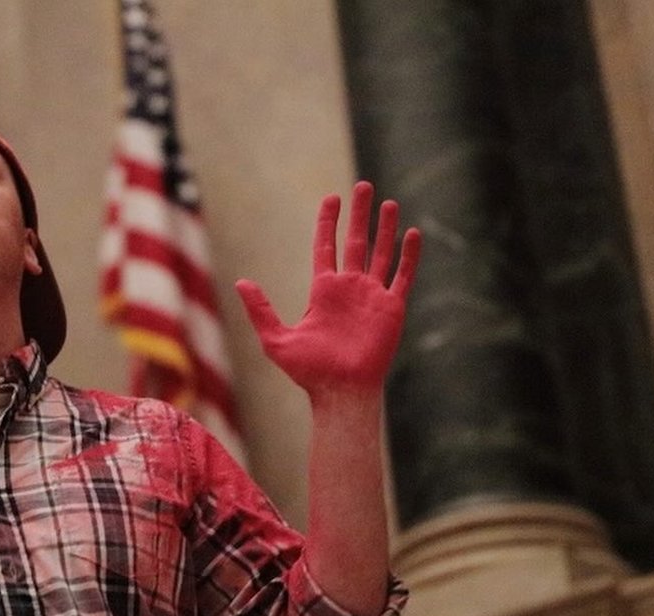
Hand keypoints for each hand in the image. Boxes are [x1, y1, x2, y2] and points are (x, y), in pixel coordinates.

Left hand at [236, 181, 419, 400]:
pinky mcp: (391, 308)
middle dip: (359, 214)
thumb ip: (260, 309)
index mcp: (324, 291)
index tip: (331, 198)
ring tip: (389, 202)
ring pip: (381, 253)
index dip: (328, 222)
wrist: (340, 390)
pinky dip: (408, 255)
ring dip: (386, 228)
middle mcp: (349, 289)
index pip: (326, 247)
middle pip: (356, 242)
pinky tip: (412, 233)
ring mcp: (372, 296)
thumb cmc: (309, 372)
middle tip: (363, 186)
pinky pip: (403, 276)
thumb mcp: (276, 338)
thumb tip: (241, 282)